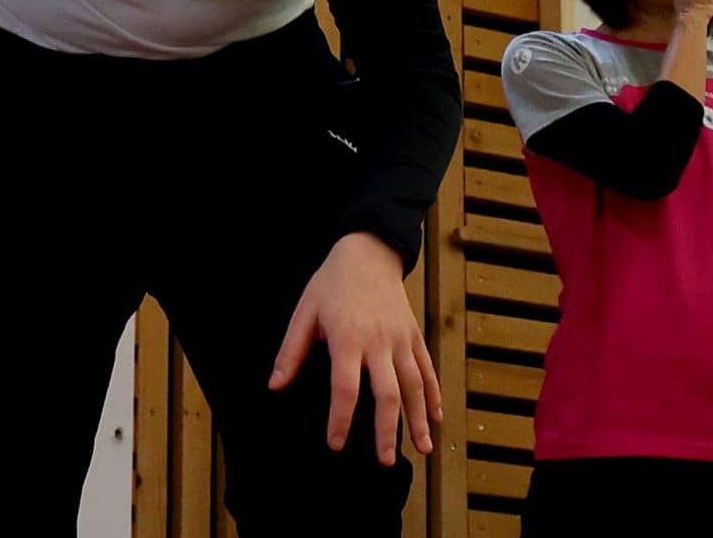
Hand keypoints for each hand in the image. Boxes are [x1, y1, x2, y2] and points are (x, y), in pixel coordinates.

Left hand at [269, 232, 441, 463]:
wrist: (369, 251)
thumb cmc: (331, 283)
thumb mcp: (305, 312)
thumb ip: (291, 351)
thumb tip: (275, 386)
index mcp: (347, 338)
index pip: (345, 388)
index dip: (340, 419)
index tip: (336, 444)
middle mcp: (378, 342)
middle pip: (387, 393)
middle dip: (388, 430)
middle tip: (385, 462)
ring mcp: (401, 338)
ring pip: (414, 384)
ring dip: (419, 418)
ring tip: (423, 449)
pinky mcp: (414, 334)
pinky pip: (427, 368)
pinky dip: (434, 394)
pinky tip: (437, 418)